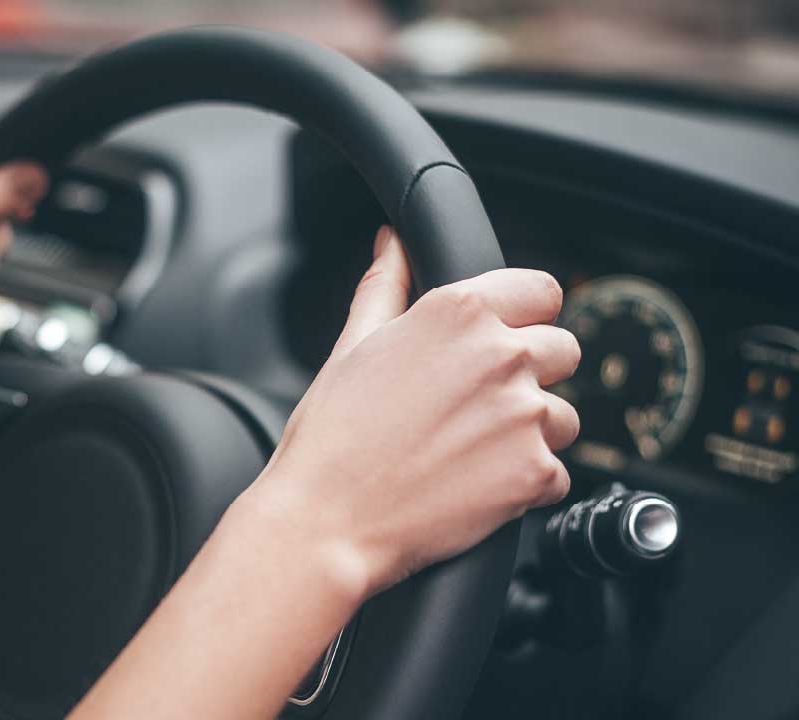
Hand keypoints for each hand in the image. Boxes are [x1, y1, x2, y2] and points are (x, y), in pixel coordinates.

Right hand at [244, 226, 579, 600]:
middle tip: (477, 406)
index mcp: (458, 312)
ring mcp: (524, 414)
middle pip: (564, 349)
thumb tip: (393, 243)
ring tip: (471, 452)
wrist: (327, 520)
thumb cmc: (331, 437)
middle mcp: (501, 354)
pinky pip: (557, 474)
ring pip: (563, 415)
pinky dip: (526, 484)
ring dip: (531, 433)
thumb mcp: (351, 346)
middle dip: (532, 375)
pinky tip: (475, 486)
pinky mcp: (535, 472)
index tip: (503, 340)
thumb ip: (386, 285)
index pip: (542, 291)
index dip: (522, 318)